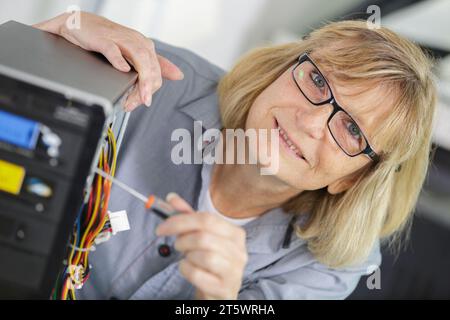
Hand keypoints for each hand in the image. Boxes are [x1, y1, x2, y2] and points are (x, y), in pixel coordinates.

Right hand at [33, 11, 183, 110]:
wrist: (78, 24)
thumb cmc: (105, 38)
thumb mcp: (133, 52)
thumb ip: (154, 64)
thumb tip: (178, 75)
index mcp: (144, 46)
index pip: (156, 70)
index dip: (152, 89)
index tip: (144, 102)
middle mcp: (135, 41)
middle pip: (150, 66)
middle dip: (147, 88)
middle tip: (141, 103)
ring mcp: (120, 39)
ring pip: (139, 57)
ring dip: (141, 79)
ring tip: (139, 96)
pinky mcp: (103, 38)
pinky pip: (113, 49)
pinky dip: (119, 60)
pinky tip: (122, 70)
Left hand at [156, 193, 247, 299]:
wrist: (218, 291)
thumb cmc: (209, 261)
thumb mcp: (201, 236)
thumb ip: (187, 216)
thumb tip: (171, 197)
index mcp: (235, 234)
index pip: (207, 219)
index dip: (180, 221)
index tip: (162, 227)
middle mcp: (239, 251)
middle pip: (204, 236)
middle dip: (182, 239)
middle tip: (176, 245)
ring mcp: (234, 271)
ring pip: (203, 256)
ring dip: (187, 256)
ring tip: (187, 258)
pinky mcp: (225, 288)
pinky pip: (198, 274)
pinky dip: (186, 270)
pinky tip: (188, 269)